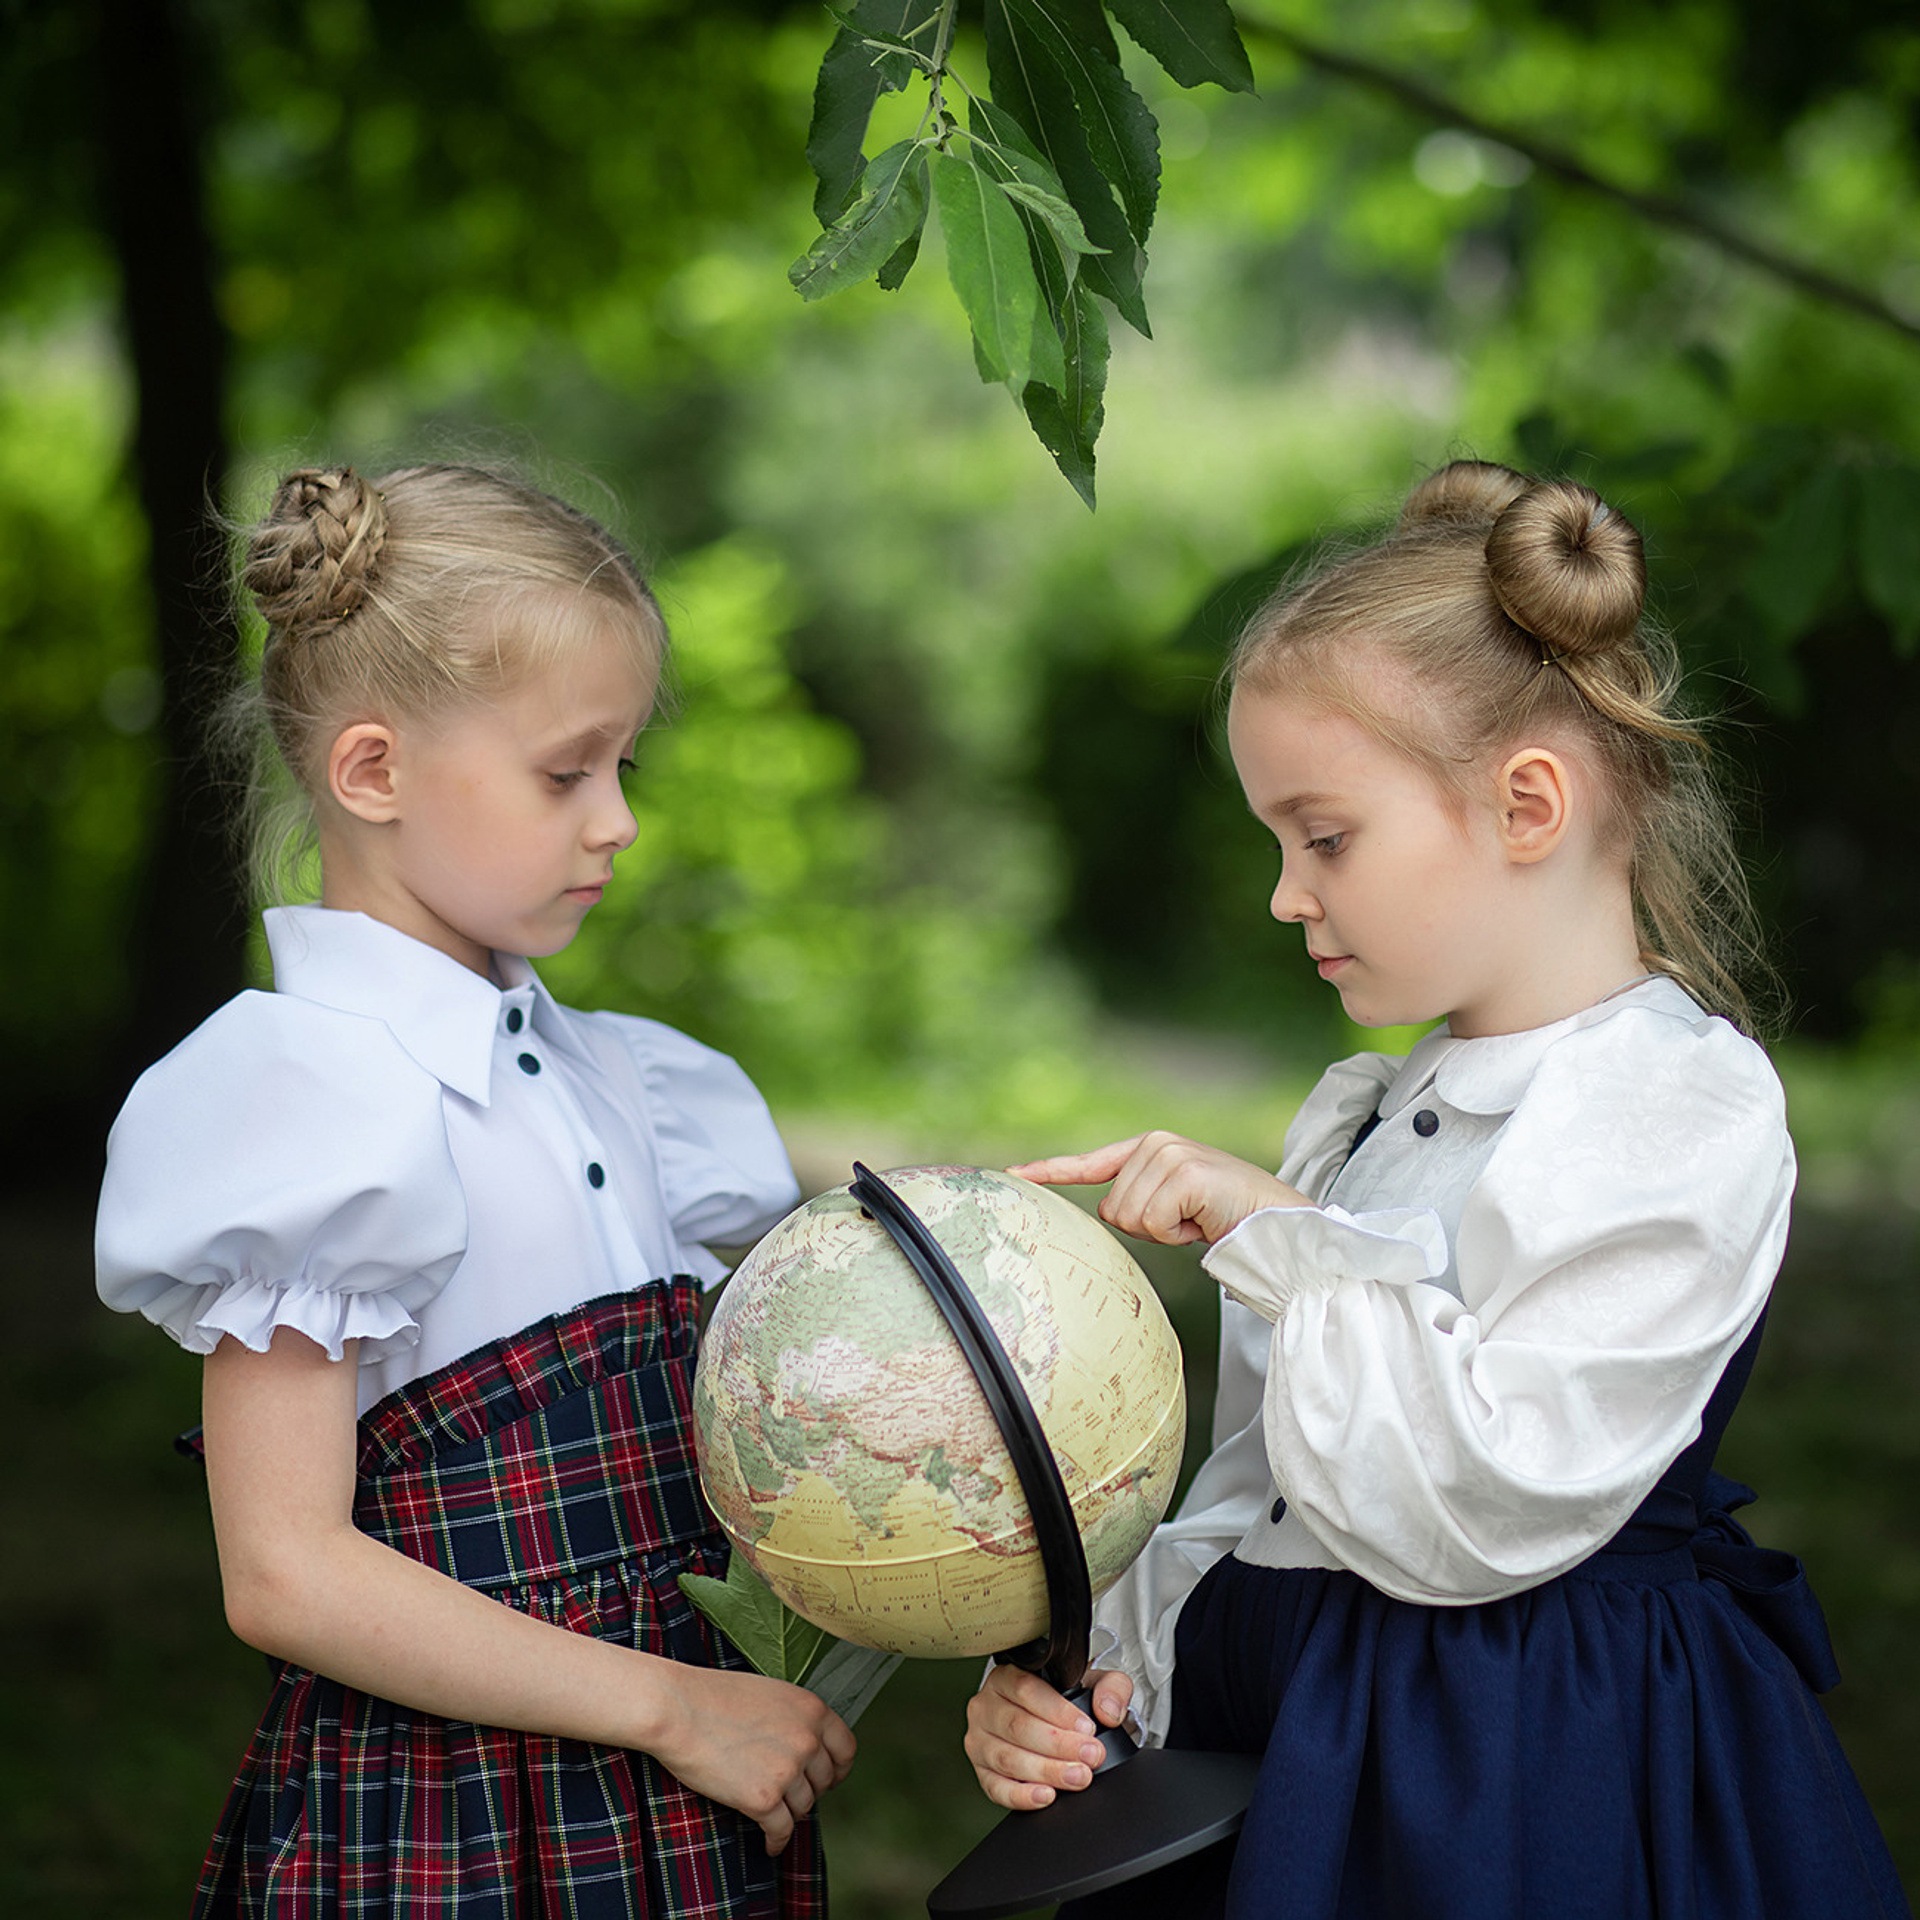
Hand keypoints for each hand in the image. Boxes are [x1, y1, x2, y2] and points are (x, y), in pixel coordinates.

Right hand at [651, 1664, 855, 1853]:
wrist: (678, 1709)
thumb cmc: (715, 1697)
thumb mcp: (770, 1695)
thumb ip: (795, 1719)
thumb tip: (808, 1748)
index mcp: (812, 1709)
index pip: (846, 1749)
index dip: (837, 1768)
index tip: (827, 1778)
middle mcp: (807, 1740)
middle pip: (823, 1782)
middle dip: (809, 1791)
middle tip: (791, 1796)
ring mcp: (787, 1770)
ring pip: (803, 1807)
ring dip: (789, 1813)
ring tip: (772, 1813)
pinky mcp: (763, 1798)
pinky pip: (781, 1831)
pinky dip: (776, 1841)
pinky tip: (769, 1844)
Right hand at [964, 1664, 1133, 1810]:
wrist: (1054, 1721)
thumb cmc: (1067, 1699)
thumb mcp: (1093, 1682)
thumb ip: (1110, 1687)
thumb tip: (1108, 1712)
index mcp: (1006, 1676)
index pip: (1026, 1690)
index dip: (1058, 1711)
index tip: (1087, 1729)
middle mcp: (987, 1706)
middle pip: (1018, 1726)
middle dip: (1058, 1746)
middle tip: (1090, 1757)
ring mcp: (980, 1740)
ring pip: (1008, 1758)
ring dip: (1046, 1771)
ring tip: (1077, 1777)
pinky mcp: (982, 1772)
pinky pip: (996, 1788)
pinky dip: (1021, 1795)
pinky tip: (1046, 1796)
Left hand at [1011, 1132, 1307, 1246]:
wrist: (1278, 1221)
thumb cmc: (1227, 1218)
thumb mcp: (1175, 1204)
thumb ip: (1140, 1200)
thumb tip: (1106, 1213)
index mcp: (1148, 1149)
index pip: (1090, 1163)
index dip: (1050, 1171)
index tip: (1012, 1176)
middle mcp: (1154, 1144)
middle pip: (1111, 1210)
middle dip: (1147, 1228)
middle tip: (1188, 1220)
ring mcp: (1168, 1154)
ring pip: (1129, 1219)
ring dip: (1164, 1231)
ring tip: (1199, 1218)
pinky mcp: (1182, 1172)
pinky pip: (1151, 1224)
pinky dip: (1177, 1234)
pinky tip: (1204, 1219)